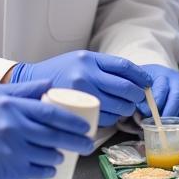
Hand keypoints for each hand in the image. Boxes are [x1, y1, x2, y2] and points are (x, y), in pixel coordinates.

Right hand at [0, 80, 93, 178]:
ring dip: (60, 156)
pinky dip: (48, 170)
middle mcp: (15, 127)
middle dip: (76, 140)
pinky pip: (40, 171)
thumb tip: (49, 85)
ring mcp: (14, 150)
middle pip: (56, 134)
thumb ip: (22, 92)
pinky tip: (49, 167)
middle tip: (87, 144)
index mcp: (11, 106)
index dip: (71, 120)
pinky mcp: (12, 171)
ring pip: (50, 154)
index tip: (84, 125)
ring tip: (62, 155)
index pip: (50, 112)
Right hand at [10, 51, 150, 125]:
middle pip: (125, 88)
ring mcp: (81, 93)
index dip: (140, 75)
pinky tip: (108, 115)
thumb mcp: (82, 60)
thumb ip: (104, 66)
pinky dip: (111, 119)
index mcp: (89, 59)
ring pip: (117, 106)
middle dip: (136, 96)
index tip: (147, 82)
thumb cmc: (60, 71)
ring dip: (126, 109)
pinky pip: (104, 118)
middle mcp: (86, 74)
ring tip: (122, 108)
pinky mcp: (76, 109)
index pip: (124, 66)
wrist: (31, 83)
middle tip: (136, 99)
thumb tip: (135, 78)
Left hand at [135, 64, 178, 136]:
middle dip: (170, 113)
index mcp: (160, 76)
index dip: (156, 102)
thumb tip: (141, 118)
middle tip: (162, 127)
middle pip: (177, 96)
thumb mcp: (139, 90)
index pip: (161, 87)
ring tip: (176, 132)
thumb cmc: (147, 88)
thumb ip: (138, 102)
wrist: (158, 78)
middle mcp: (176, 80)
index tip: (148, 115)